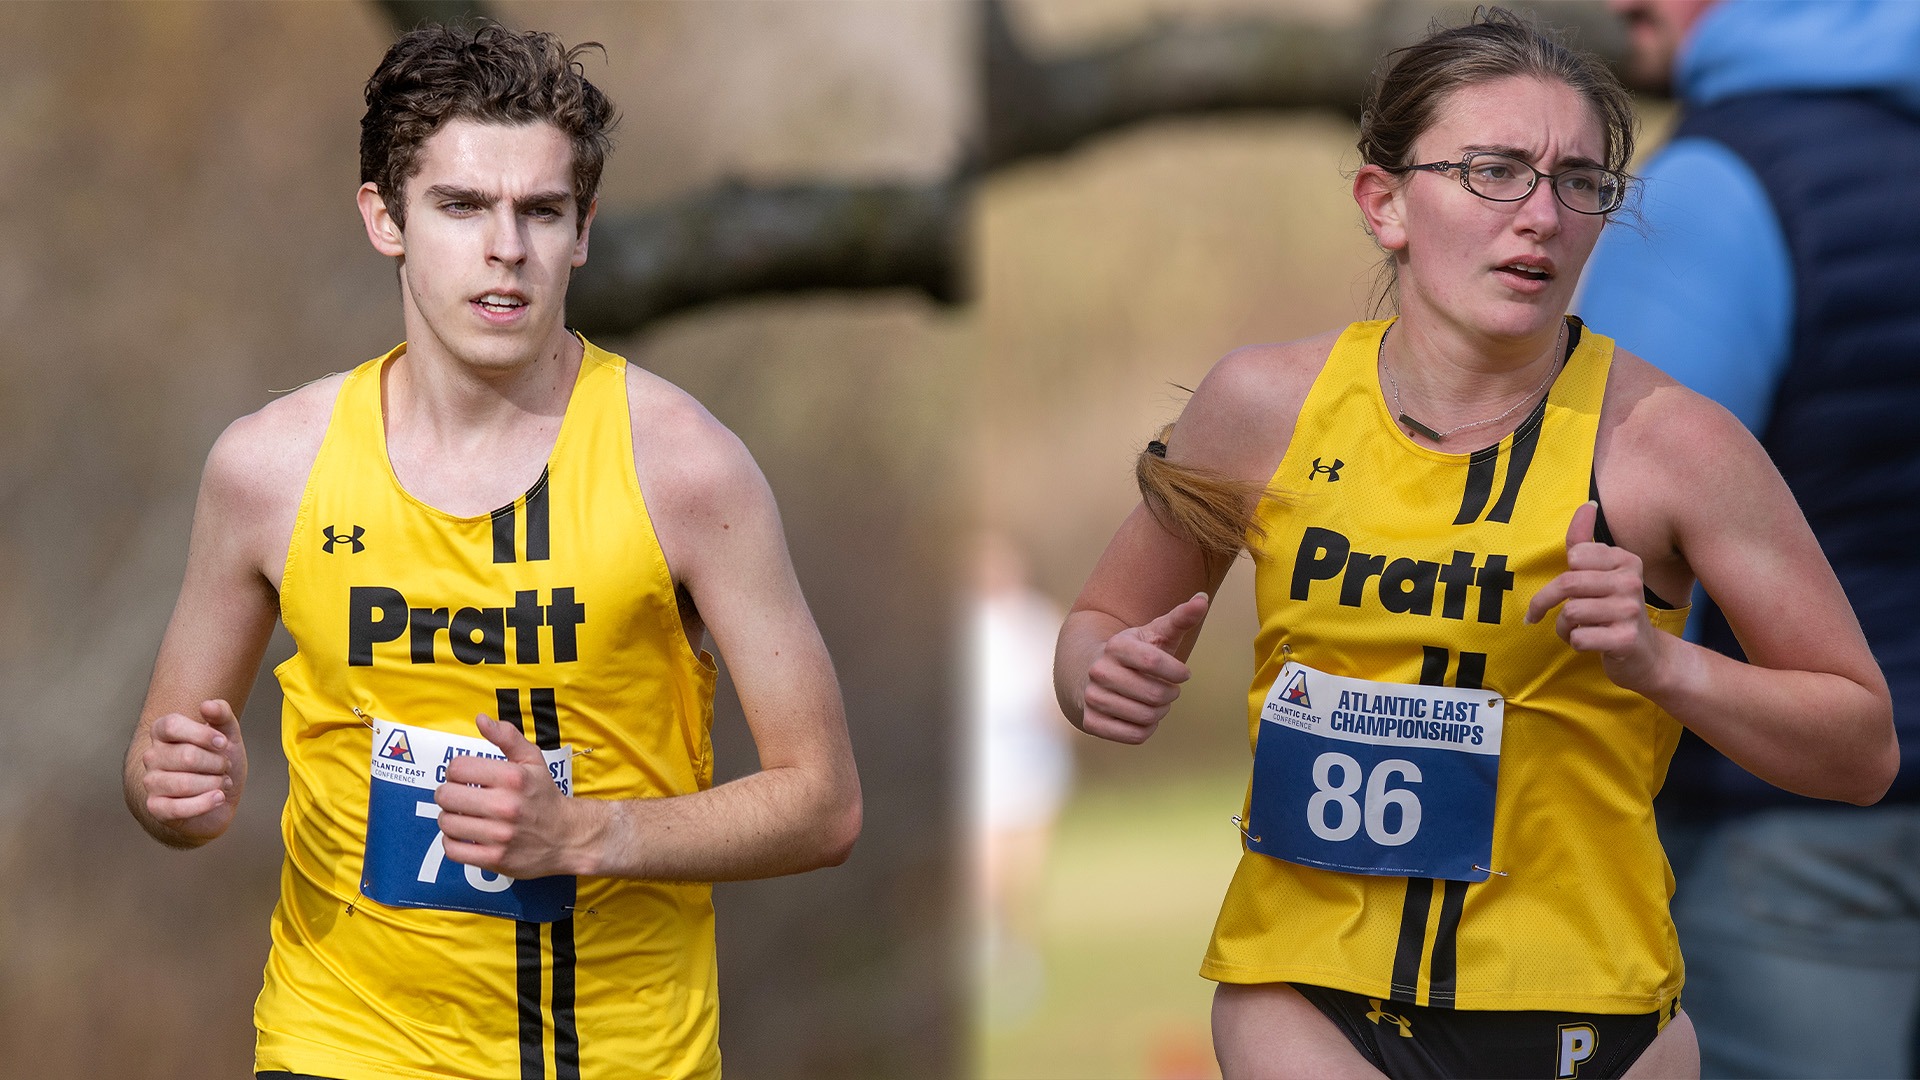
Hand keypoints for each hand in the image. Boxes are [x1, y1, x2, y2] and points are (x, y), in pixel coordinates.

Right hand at [141, 699, 246, 839]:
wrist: (221, 798)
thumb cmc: (219, 763)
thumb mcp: (228, 735)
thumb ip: (222, 715)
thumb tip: (208, 705)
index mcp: (163, 733)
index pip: (172, 725)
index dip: (202, 734)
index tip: (223, 743)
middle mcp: (152, 756)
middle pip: (186, 756)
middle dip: (216, 763)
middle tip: (224, 767)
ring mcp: (151, 782)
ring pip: (184, 783)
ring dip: (214, 784)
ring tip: (222, 783)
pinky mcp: (156, 808)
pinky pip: (179, 808)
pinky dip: (206, 803)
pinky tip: (219, 798)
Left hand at [435, 715, 581, 878]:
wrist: (568, 837)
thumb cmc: (545, 796)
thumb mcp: (533, 760)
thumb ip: (507, 737)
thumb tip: (481, 720)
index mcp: (513, 777)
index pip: (457, 767)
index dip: (455, 770)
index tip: (464, 777)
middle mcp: (506, 806)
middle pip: (446, 795)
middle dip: (448, 794)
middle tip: (459, 796)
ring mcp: (500, 835)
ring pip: (447, 822)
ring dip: (449, 817)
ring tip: (462, 815)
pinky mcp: (495, 858)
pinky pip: (453, 849)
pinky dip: (452, 842)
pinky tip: (464, 835)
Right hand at [1080, 592, 1210, 743]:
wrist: (1089, 672)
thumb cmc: (1134, 653)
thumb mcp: (1155, 633)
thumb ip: (1181, 618)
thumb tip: (1202, 599)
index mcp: (1116, 646)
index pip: (1154, 661)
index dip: (1177, 672)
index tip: (1184, 674)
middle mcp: (1099, 671)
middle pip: (1155, 695)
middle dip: (1171, 695)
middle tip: (1169, 690)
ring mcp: (1092, 697)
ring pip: (1147, 716)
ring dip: (1160, 712)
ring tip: (1155, 702)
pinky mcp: (1091, 722)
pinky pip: (1135, 735)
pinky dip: (1147, 728)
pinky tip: (1142, 715)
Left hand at [1526, 501, 1667, 692]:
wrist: (1646, 655)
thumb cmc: (1614, 609)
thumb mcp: (1601, 572)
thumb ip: (1585, 540)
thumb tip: (1588, 504)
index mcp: (1625, 560)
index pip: (1574, 556)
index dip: (1562, 576)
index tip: (1567, 589)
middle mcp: (1632, 582)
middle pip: (1567, 584)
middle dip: (1547, 602)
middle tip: (1541, 613)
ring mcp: (1631, 611)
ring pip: (1570, 613)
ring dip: (1563, 626)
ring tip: (1577, 629)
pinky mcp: (1626, 639)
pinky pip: (1578, 638)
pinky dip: (1575, 643)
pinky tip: (1590, 643)